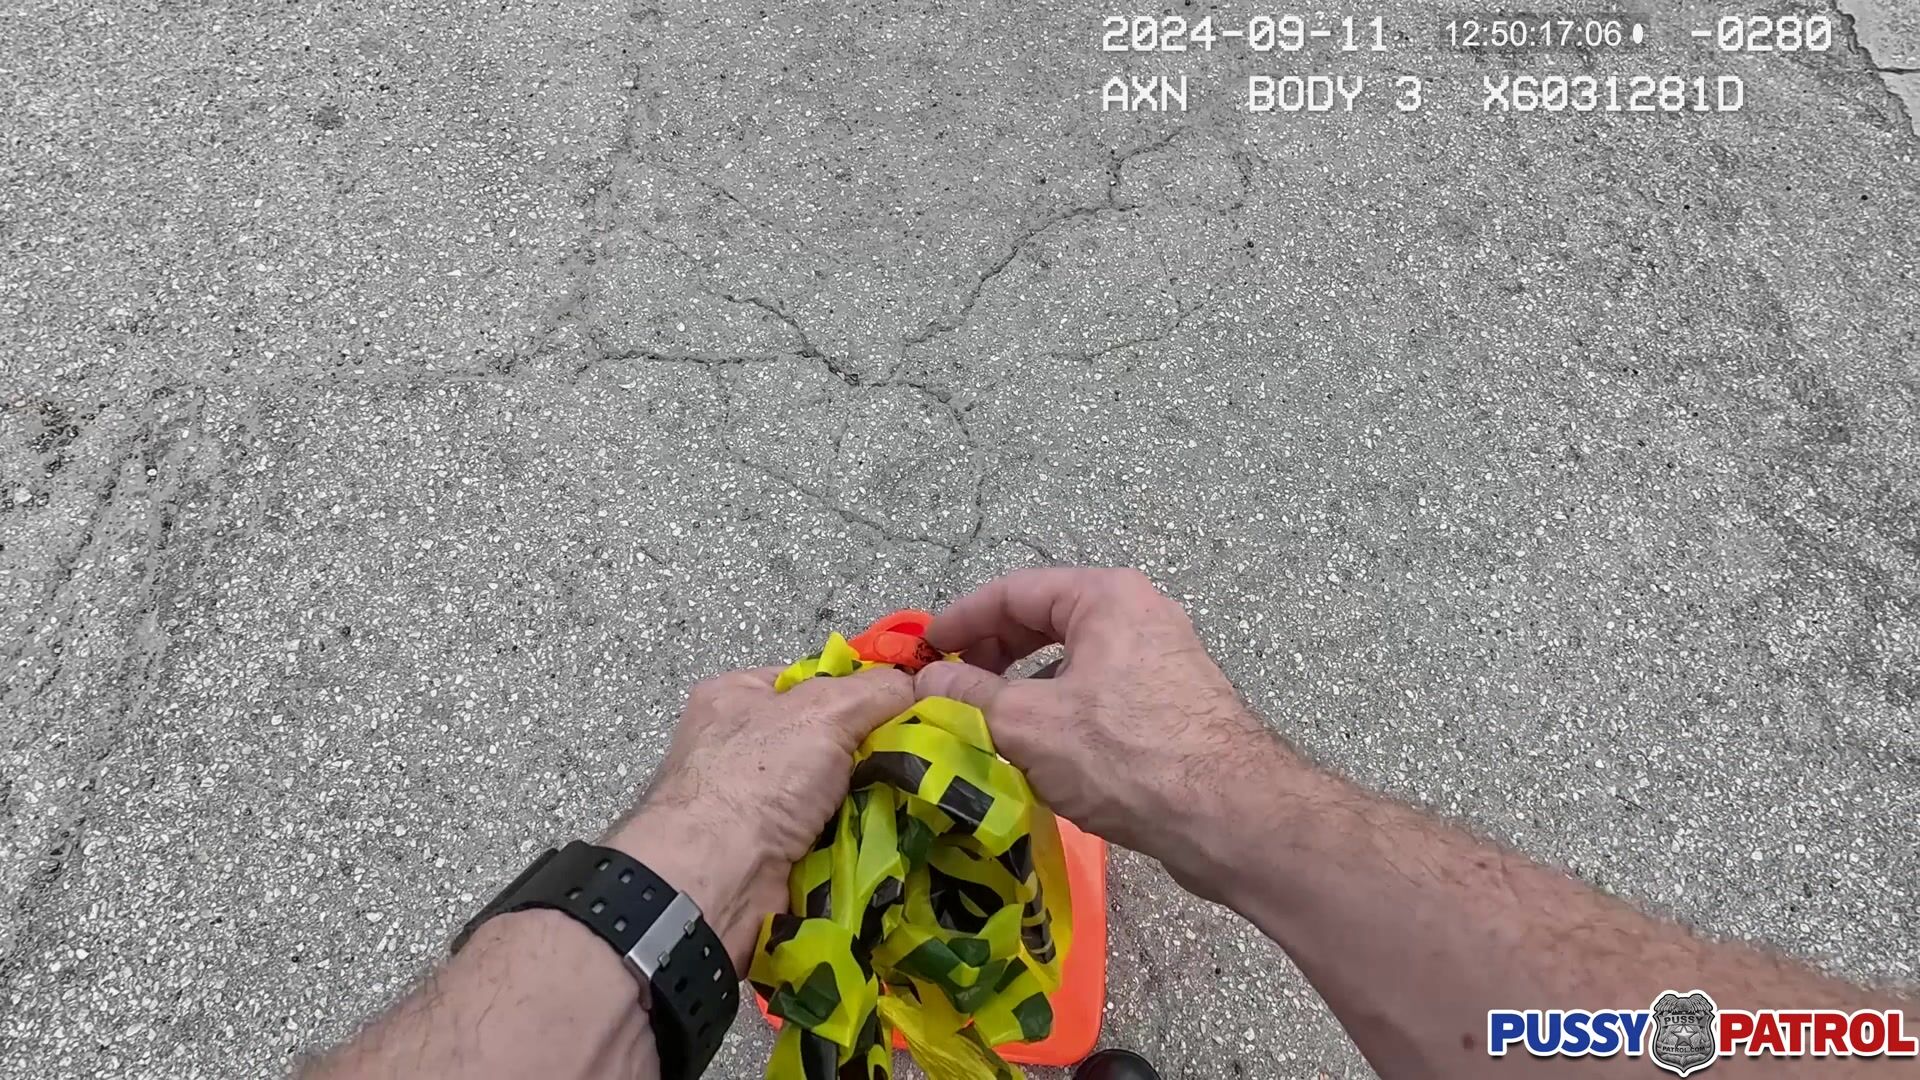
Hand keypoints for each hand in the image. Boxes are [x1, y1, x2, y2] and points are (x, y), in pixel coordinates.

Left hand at [605, 665, 913, 971]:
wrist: (717, 882)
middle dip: (874, 752)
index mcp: (738, 697)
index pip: (813, 681)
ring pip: (839, 793)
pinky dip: (864, 838)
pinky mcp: (778, 854)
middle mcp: (744, 749)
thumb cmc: (755, 781)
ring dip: (875, 800)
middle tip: (922, 757)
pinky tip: (900, 835)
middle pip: (832, 740)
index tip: (908, 703)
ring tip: (922, 798)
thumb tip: (917, 685)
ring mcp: (760, 806)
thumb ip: (874, 690)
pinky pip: (836, 836)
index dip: (860, 690)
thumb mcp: (822, 711)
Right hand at [914, 567, 1290, 893]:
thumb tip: (926, 680)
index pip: (1013, 589)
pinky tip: (1043, 753)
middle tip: (953, 689)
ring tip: (990, 724)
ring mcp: (1161, 659)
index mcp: (1105, 597)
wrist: (1230, 815)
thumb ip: (969, 694)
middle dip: (992, 654)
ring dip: (1024, 688)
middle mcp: (1138, 614)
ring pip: (1072, 661)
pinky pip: (1100, 694)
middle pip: (1044, 620)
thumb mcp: (1028, 722)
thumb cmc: (1126, 754)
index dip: (960, 619)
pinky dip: (1062, 712)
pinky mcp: (1173, 705)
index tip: (923, 652)